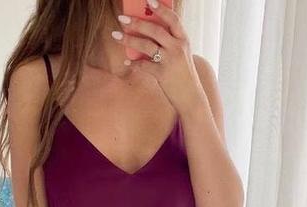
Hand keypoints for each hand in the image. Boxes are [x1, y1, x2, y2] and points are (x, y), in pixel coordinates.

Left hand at [113, 0, 203, 116]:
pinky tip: (126, 63)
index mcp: (183, 39)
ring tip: (116, 36)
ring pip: (147, 46)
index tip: (149, 0)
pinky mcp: (163, 74)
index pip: (172, 19)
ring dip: (129, 40)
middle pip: (155, 30)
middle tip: (122, 19)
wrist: (191, 96)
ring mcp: (170, 61)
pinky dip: (134, 64)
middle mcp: (178, 47)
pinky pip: (144, 65)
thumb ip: (168, 42)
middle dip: (137, 23)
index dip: (161, 8)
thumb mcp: (180, 54)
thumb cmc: (182, 74)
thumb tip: (145, 31)